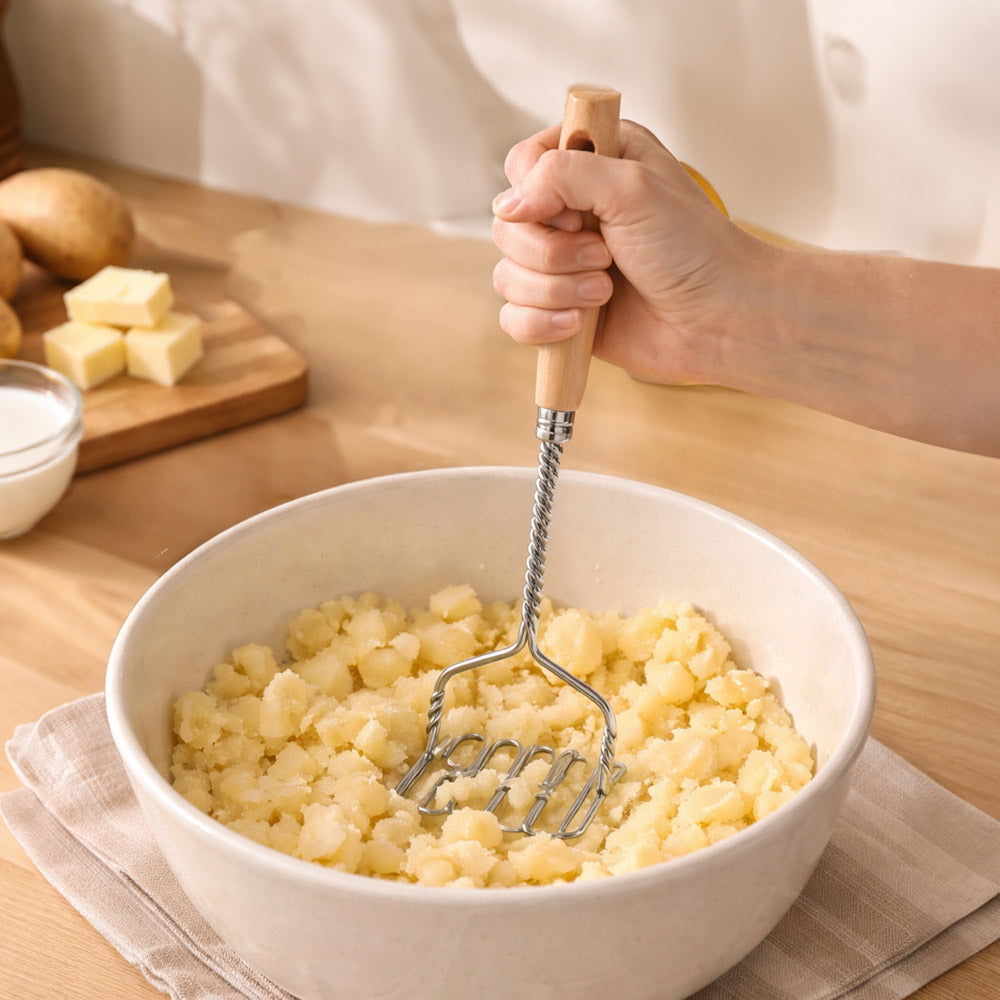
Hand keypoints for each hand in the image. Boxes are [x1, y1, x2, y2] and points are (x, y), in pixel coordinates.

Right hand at [491, 120, 766, 385]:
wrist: (718, 319)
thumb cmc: (693, 248)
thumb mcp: (632, 187)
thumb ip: (563, 174)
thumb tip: (507, 204)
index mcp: (594, 163)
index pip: (521, 165)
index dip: (534, 194)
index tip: (573, 214)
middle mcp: (573, 212)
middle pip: (507, 226)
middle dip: (551, 252)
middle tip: (604, 256)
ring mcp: (563, 266)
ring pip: (507, 276)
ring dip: (555, 290)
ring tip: (605, 292)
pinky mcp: (559, 312)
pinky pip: (514, 318)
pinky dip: (541, 325)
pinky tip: (578, 325)